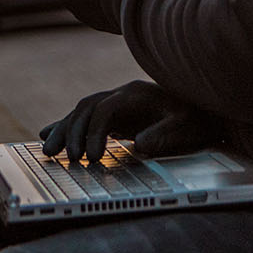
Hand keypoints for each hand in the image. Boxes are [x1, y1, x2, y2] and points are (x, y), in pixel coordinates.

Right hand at [39, 80, 222, 162]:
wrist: (203, 111)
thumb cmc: (196, 118)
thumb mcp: (185, 127)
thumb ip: (164, 134)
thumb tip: (140, 145)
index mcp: (136, 94)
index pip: (106, 109)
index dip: (94, 132)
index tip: (90, 157)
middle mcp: (121, 94)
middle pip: (87, 108)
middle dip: (73, 132)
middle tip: (68, 158)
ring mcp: (116, 102)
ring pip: (81, 112)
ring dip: (64, 130)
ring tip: (49, 151)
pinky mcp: (114, 114)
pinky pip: (85, 118)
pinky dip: (67, 127)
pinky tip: (49, 136)